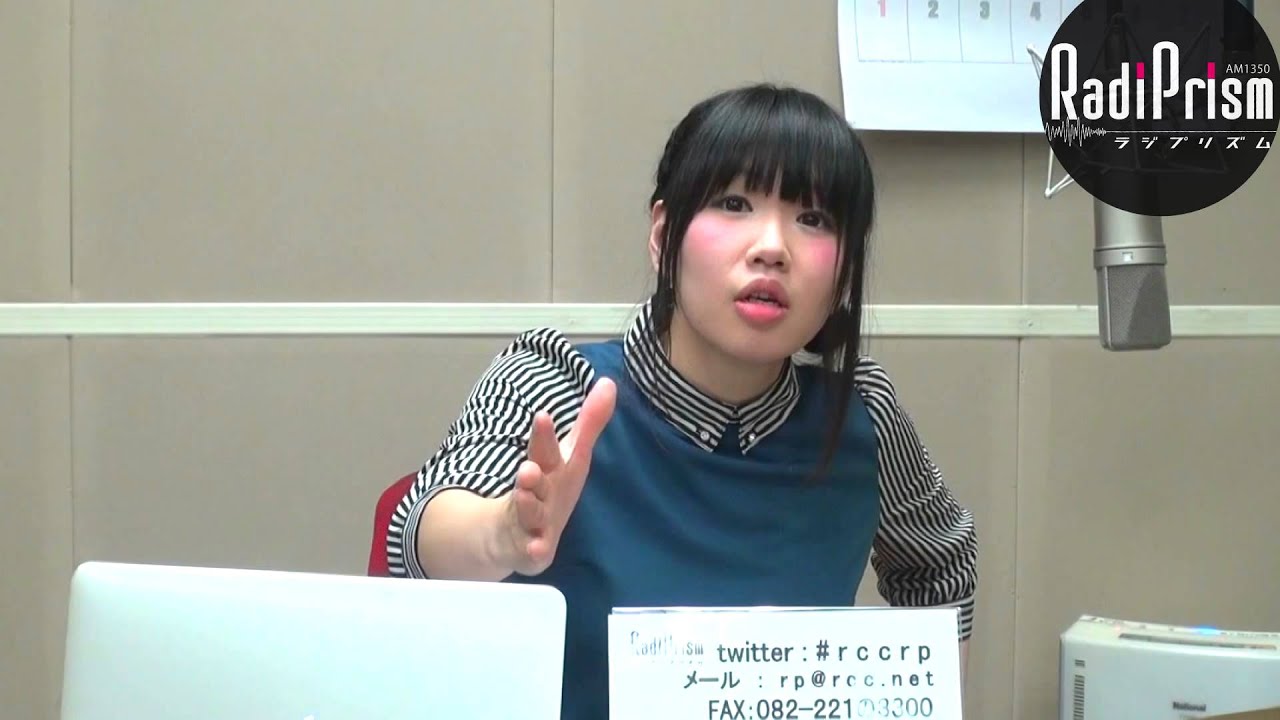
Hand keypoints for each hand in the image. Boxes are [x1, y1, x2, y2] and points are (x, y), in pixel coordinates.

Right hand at [499, 377, 616, 575]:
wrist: (509, 534)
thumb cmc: (548, 487)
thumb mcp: (571, 455)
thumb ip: (589, 422)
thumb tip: (609, 382)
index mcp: (548, 467)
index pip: (545, 448)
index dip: (544, 435)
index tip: (542, 416)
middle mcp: (536, 491)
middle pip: (534, 479)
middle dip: (530, 472)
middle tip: (527, 468)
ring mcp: (529, 520)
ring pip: (528, 511)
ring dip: (527, 503)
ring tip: (525, 493)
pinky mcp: (529, 549)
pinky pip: (530, 551)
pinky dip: (532, 550)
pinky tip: (536, 550)